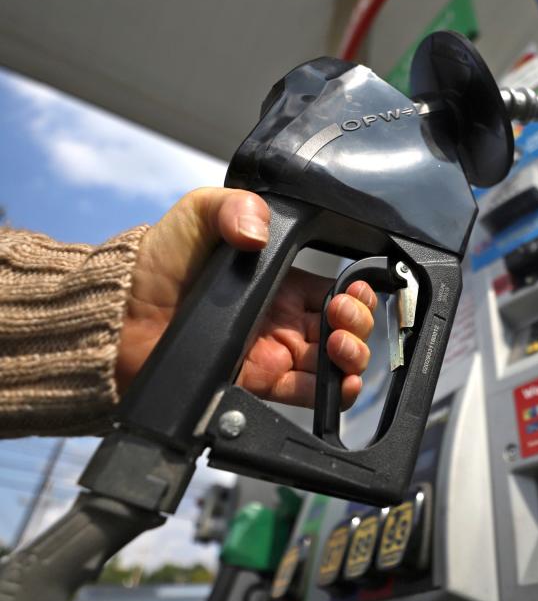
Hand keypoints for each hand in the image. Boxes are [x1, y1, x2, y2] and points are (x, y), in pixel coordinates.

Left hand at [116, 187, 375, 409]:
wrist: (117, 319)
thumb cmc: (154, 264)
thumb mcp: (197, 215)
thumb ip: (233, 206)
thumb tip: (261, 230)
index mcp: (278, 280)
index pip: (335, 289)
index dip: (354, 292)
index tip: (352, 291)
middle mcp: (282, 319)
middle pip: (342, 327)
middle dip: (358, 323)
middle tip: (343, 317)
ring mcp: (273, 354)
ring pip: (333, 364)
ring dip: (351, 357)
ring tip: (340, 347)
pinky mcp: (258, 385)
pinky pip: (306, 394)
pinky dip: (330, 393)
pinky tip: (337, 381)